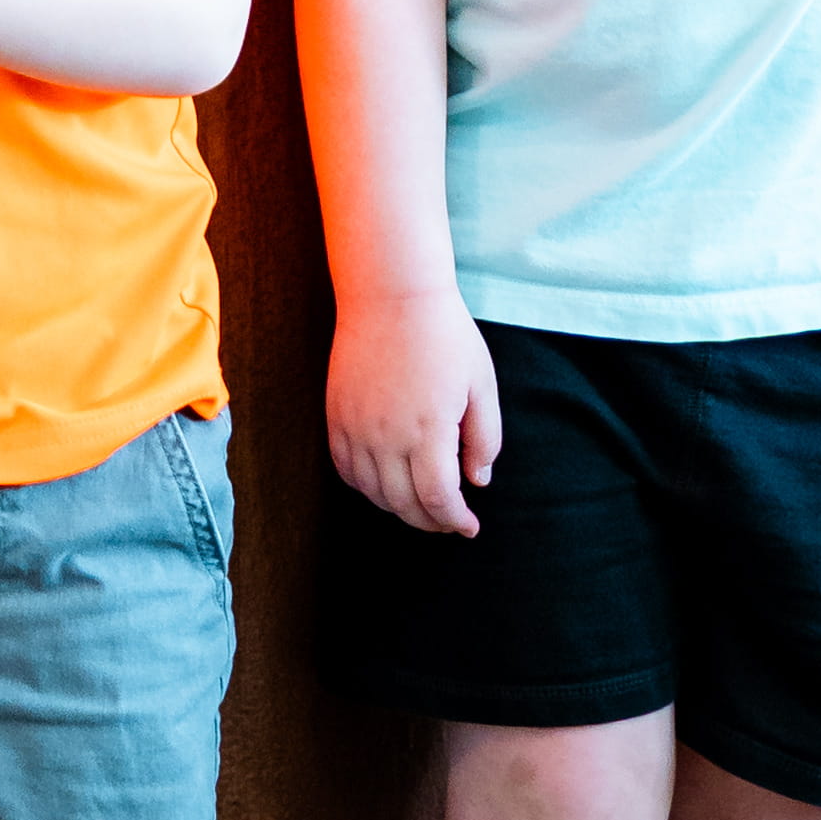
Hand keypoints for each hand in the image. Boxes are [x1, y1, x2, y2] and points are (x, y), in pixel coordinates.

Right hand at [326, 287, 500, 539]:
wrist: (391, 293)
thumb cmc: (444, 334)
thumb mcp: (481, 383)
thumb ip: (485, 438)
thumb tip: (477, 481)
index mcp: (429, 430)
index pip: (438, 499)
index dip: (455, 520)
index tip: (469, 526)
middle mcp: (386, 436)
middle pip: (404, 504)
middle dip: (430, 521)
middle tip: (449, 520)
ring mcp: (355, 428)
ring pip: (372, 493)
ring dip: (398, 508)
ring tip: (420, 505)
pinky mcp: (336, 416)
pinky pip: (345, 469)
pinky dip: (365, 488)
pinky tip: (385, 484)